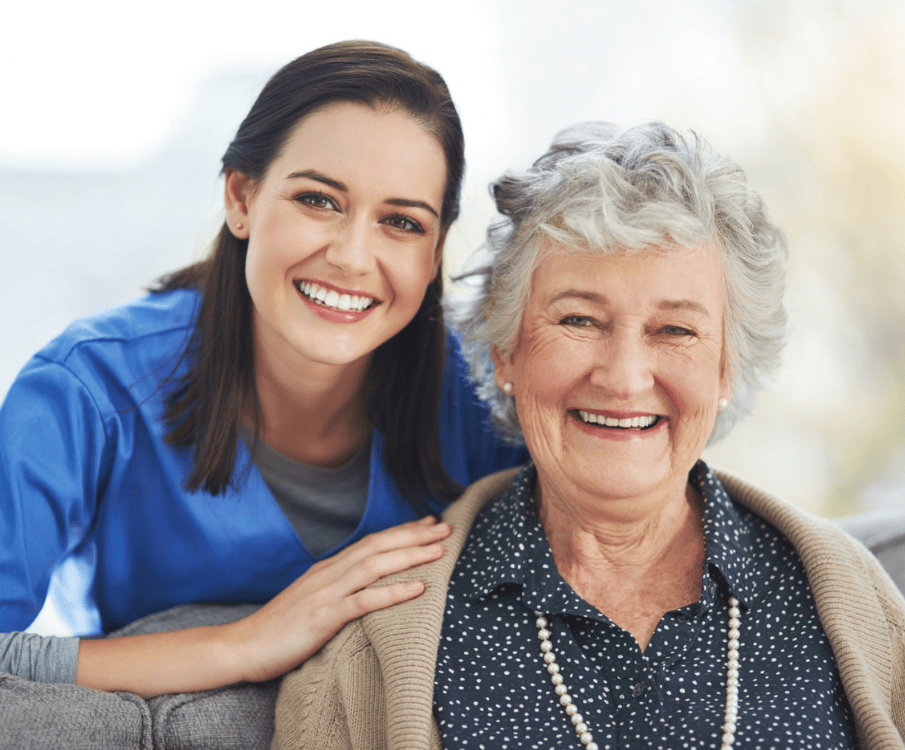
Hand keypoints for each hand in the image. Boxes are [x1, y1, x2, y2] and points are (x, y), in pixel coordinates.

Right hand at [225, 515, 451, 682]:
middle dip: (415, 535)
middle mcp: (331, 573)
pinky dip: (394, 592)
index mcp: (329, 568)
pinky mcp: (325, 617)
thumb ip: (339, 588)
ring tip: (439, 551)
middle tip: (446, 527)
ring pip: (376, 566)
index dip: (402, 531)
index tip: (429, 522)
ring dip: (410, 555)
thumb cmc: (281, 627)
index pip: (372, 541)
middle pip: (379, 545)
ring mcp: (327, 593)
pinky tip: (419, 589)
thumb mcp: (314, 599)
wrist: (244, 645)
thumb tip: (366, 585)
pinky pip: (365, 601)